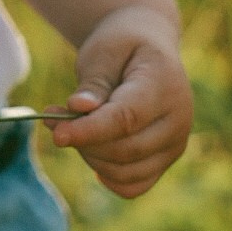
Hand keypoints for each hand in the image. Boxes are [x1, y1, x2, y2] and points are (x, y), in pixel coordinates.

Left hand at [44, 5, 192, 197]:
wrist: (146, 46)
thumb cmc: (121, 45)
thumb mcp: (103, 51)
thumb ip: (93, 82)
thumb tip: (79, 110)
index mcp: (165, 85)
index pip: (126, 119)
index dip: (89, 130)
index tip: (57, 133)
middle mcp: (178, 120)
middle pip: (126, 150)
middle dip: (84, 141)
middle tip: (53, 120)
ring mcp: (175, 144)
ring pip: (127, 172)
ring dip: (90, 157)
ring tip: (69, 127)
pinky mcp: (165, 160)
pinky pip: (134, 185)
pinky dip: (107, 175)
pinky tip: (91, 151)